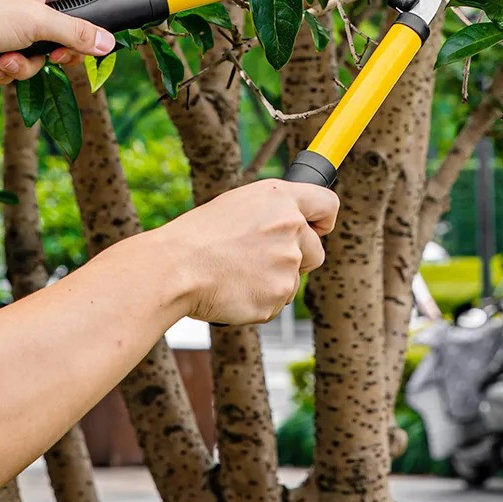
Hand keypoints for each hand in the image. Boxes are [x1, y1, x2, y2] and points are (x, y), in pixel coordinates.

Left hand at [0, 0, 114, 82]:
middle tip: (54, 57)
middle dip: (59, 49)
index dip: (104, 12)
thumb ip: (76, 34)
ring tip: (8, 60)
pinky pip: (23, 58)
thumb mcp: (36, 23)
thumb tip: (109, 44)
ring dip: (29, 63)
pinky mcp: (2, 37)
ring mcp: (17, 15)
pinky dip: (11, 66)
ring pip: (45, 49)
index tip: (112, 38)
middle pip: (70, 27)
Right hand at [156, 179, 337, 324]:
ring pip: (293, 281)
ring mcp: (287, 262)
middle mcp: (291, 226)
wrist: (175, 268)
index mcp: (280, 198)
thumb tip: (294, 225)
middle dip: (297, 260)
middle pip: (317, 251)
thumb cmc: (198, 237)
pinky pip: (276, 303)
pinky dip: (258, 302)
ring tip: (235, 274)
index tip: (317, 231)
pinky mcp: (278, 294)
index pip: (328, 204)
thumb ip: (272, 213)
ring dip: (272, 282)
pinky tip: (233, 290)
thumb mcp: (237, 206)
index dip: (323, 221)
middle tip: (258, 261)